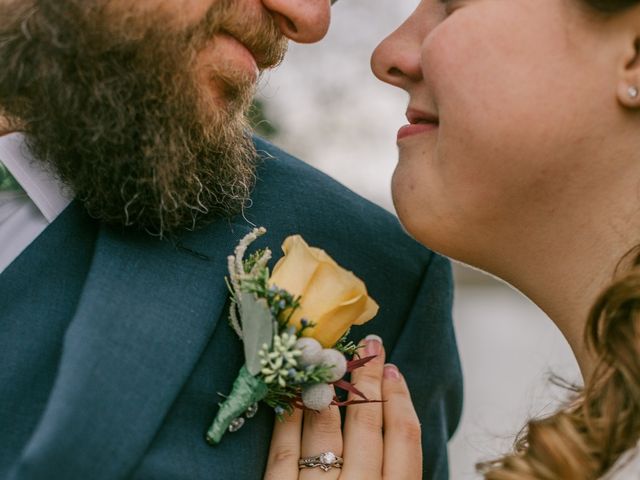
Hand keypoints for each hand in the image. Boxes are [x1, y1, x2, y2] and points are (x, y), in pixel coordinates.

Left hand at [263, 336, 421, 479]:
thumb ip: (388, 470)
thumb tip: (387, 419)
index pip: (405, 439)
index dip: (400, 399)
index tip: (393, 370)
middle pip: (366, 424)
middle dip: (368, 378)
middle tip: (370, 345)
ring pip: (324, 430)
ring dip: (326, 389)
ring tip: (328, 360)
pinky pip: (284, 450)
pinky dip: (288, 419)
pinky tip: (292, 396)